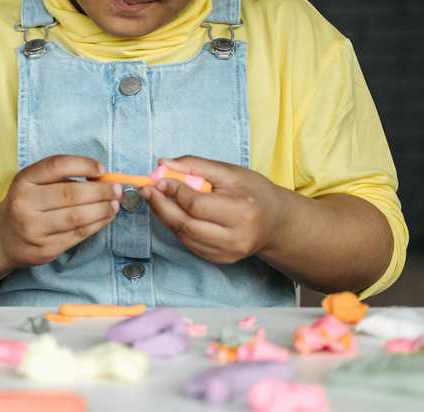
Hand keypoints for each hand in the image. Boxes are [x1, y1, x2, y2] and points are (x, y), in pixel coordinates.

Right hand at [0, 155, 121, 270]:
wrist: (3, 237)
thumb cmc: (27, 203)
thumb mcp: (34, 183)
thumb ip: (62, 176)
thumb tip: (102, 177)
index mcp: (23, 181)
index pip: (56, 166)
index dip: (82, 165)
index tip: (102, 169)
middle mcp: (25, 204)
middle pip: (70, 194)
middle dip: (100, 191)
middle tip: (118, 189)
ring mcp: (33, 229)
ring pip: (76, 217)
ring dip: (102, 209)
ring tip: (115, 204)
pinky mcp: (44, 249)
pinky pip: (77, 235)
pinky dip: (96, 225)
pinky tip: (105, 217)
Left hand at [141, 156, 290, 263]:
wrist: (276, 222)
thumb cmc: (254, 192)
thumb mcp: (230, 172)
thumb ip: (195, 165)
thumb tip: (162, 163)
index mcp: (241, 212)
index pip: (196, 205)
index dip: (173, 191)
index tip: (159, 179)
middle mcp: (235, 238)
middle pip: (185, 225)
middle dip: (160, 206)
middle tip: (147, 191)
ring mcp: (227, 253)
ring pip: (183, 236)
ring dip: (165, 217)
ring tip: (156, 199)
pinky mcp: (220, 260)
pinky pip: (189, 243)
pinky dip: (176, 227)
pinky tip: (173, 213)